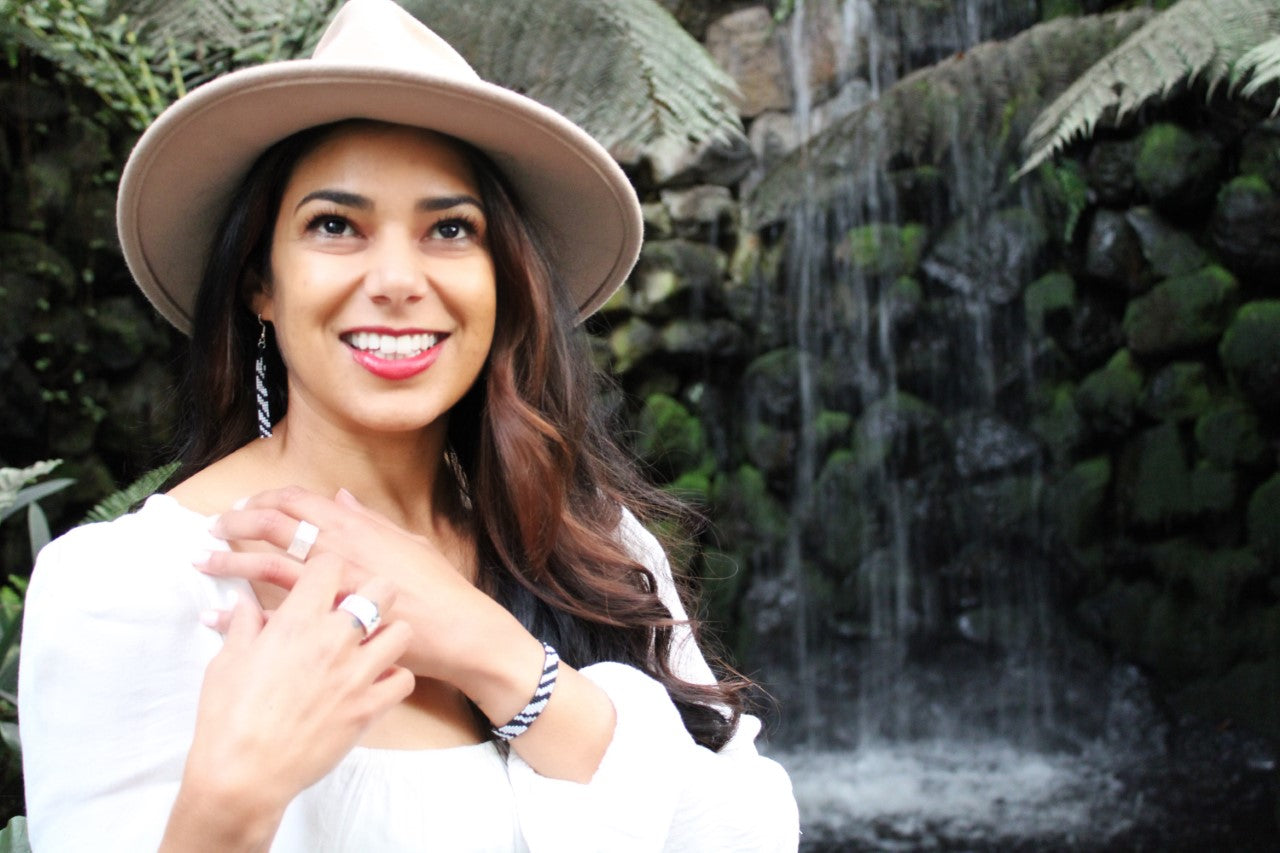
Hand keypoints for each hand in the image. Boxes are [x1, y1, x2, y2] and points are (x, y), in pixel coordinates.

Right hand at [168, 557, 412, 845]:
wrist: (243, 774)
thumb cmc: (228, 717)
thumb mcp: (227, 661)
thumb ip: (244, 623)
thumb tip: (244, 601)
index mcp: (296, 621)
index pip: (331, 565)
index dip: (328, 571)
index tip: (323, 585)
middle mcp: (333, 640)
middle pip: (381, 589)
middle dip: (373, 593)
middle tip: (359, 610)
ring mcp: (356, 674)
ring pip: (402, 632)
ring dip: (388, 635)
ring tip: (370, 646)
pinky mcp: (369, 707)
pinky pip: (404, 679)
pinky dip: (393, 678)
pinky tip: (374, 682)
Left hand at [198, 486, 527, 687]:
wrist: (457, 629)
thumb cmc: (438, 587)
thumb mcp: (406, 541)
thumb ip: (368, 519)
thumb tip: (341, 497)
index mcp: (355, 525)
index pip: (298, 500)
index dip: (265, 499)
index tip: (246, 506)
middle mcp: (337, 546)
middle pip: (272, 524)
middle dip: (236, 523)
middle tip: (212, 529)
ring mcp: (329, 584)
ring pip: (264, 564)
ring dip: (228, 561)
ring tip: (201, 562)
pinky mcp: (326, 620)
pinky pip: (271, 614)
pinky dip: (239, 614)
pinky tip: (216, 616)